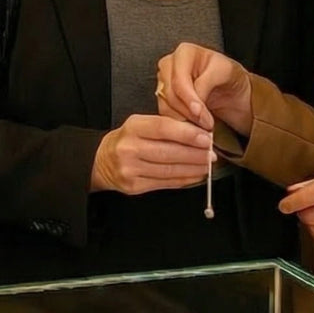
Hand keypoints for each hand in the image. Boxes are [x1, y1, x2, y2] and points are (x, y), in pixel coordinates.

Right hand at [90, 114, 213, 195]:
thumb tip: (199, 133)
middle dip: (195, 154)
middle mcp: (129, 148)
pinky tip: (195, 175)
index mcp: (133, 127)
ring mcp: (130, 170)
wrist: (101, 160)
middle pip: (168, 152)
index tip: (206, 138)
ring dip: (193, 168)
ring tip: (208, 165)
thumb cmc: (128, 140)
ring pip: (169, 170)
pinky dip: (183, 180)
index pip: (163, 128)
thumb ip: (166, 127)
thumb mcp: (141, 125)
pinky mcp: (134, 187)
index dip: (188, 134)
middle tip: (212, 153)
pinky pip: (164, 183)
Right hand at [154, 43, 252, 137]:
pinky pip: (166, 115)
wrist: (231, 89)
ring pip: (165, 107)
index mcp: (184, 53)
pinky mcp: (164, 100)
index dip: (190, 100)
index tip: (201, 114)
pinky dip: (180, 125)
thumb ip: (205, 84)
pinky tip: (194, 129)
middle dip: (188, 113)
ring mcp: (164, 82)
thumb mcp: (224, 72)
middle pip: (169, 95)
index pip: (179, 80)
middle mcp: (170, 65)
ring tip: (203, 128)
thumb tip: (193, 105)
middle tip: (206, 125)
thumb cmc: (229, 76)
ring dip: (184, 121)